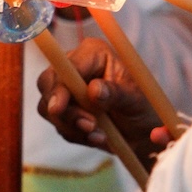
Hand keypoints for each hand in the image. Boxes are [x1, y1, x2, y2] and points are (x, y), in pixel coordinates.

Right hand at [37, 37, 168, 161]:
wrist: (143, 130)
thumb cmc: (144, 107)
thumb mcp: (135, 100)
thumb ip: (115, 93)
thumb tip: (93, 90)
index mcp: (93, 54)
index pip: (66, 66)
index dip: (60, 87)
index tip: (58, 108)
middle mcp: (75, 67)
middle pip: (47, 83)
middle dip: (64, 110)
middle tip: (89, 126)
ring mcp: (66, 88)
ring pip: (48, 106)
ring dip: (72, 126)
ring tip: (100, 135)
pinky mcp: (64, 109)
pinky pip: (57, 124)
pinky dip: (76, 135)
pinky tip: (98, 137)